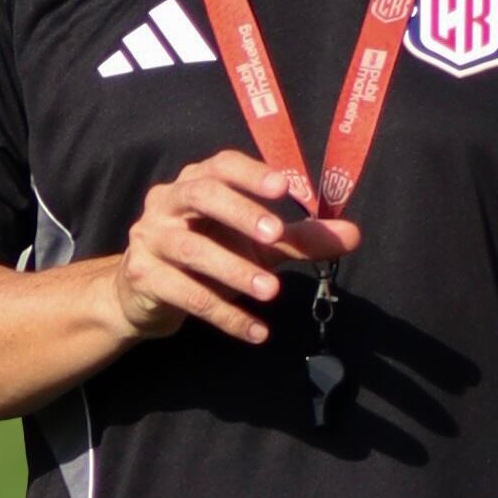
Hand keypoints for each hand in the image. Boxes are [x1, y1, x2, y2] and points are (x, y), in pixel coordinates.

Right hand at [107, 150, 356, 347]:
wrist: (145, 295)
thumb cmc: (207, 255)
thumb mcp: (255, 245)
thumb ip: (298, 238)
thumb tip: (354, 235)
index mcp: (195, 183)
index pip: (221, 165)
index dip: (250, 172)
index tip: (283, 187)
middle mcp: (167, 202)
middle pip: (201, 195)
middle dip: (240, 212)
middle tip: (276, 234)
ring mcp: (151, 239)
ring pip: (191, 249)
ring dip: (234, 270)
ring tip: (271, 291)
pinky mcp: (144, 277)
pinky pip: (186, 295)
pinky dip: (224, 314)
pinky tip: (256, 331)